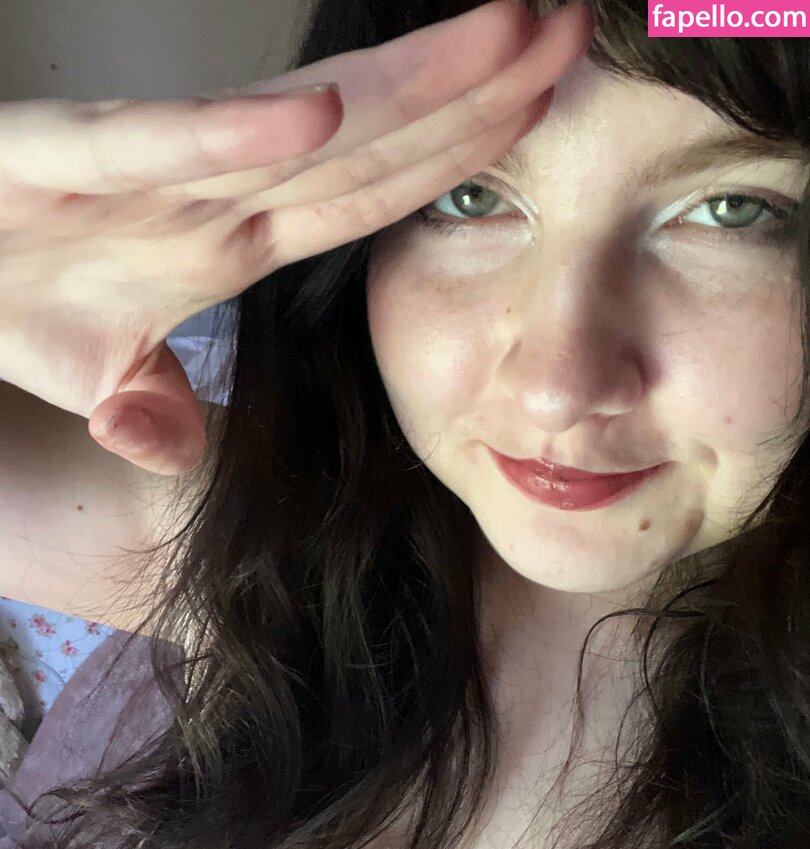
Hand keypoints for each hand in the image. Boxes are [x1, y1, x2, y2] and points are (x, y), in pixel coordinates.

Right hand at [0, 0, 592, 474]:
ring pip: (291, 124)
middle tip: (578, 31)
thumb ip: (160, 404)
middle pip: (369, 142)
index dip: (463, 153)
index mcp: (235, 239)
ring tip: (510, 30)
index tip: (549, 107)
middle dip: (475, 89)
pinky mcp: (48, 165)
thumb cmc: (5, 299)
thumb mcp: (97, 374)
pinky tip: (318, 113)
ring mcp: (140, 177)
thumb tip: (177, 444)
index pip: (377, 192)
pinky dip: (227, 137)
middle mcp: (210, 194)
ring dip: (402, 82)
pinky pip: (152, 148)